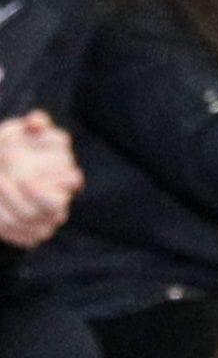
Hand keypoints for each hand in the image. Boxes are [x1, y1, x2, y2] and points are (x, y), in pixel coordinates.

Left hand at [0, 111, 81, 247]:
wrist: (1, 168)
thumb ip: (35, 124)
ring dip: (7, 206)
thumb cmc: (13, 150)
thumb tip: (36, 121)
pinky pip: (18, 235)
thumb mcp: (22, 133)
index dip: (48, 182)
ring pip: (29, 222)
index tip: (24, 175)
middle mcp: (62, 203)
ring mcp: (46, 222)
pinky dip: (2, 224)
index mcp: (69, 177)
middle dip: (25, 197)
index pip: (71, 183)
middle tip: (3, 181)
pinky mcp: (31, 235)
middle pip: (51, 208)